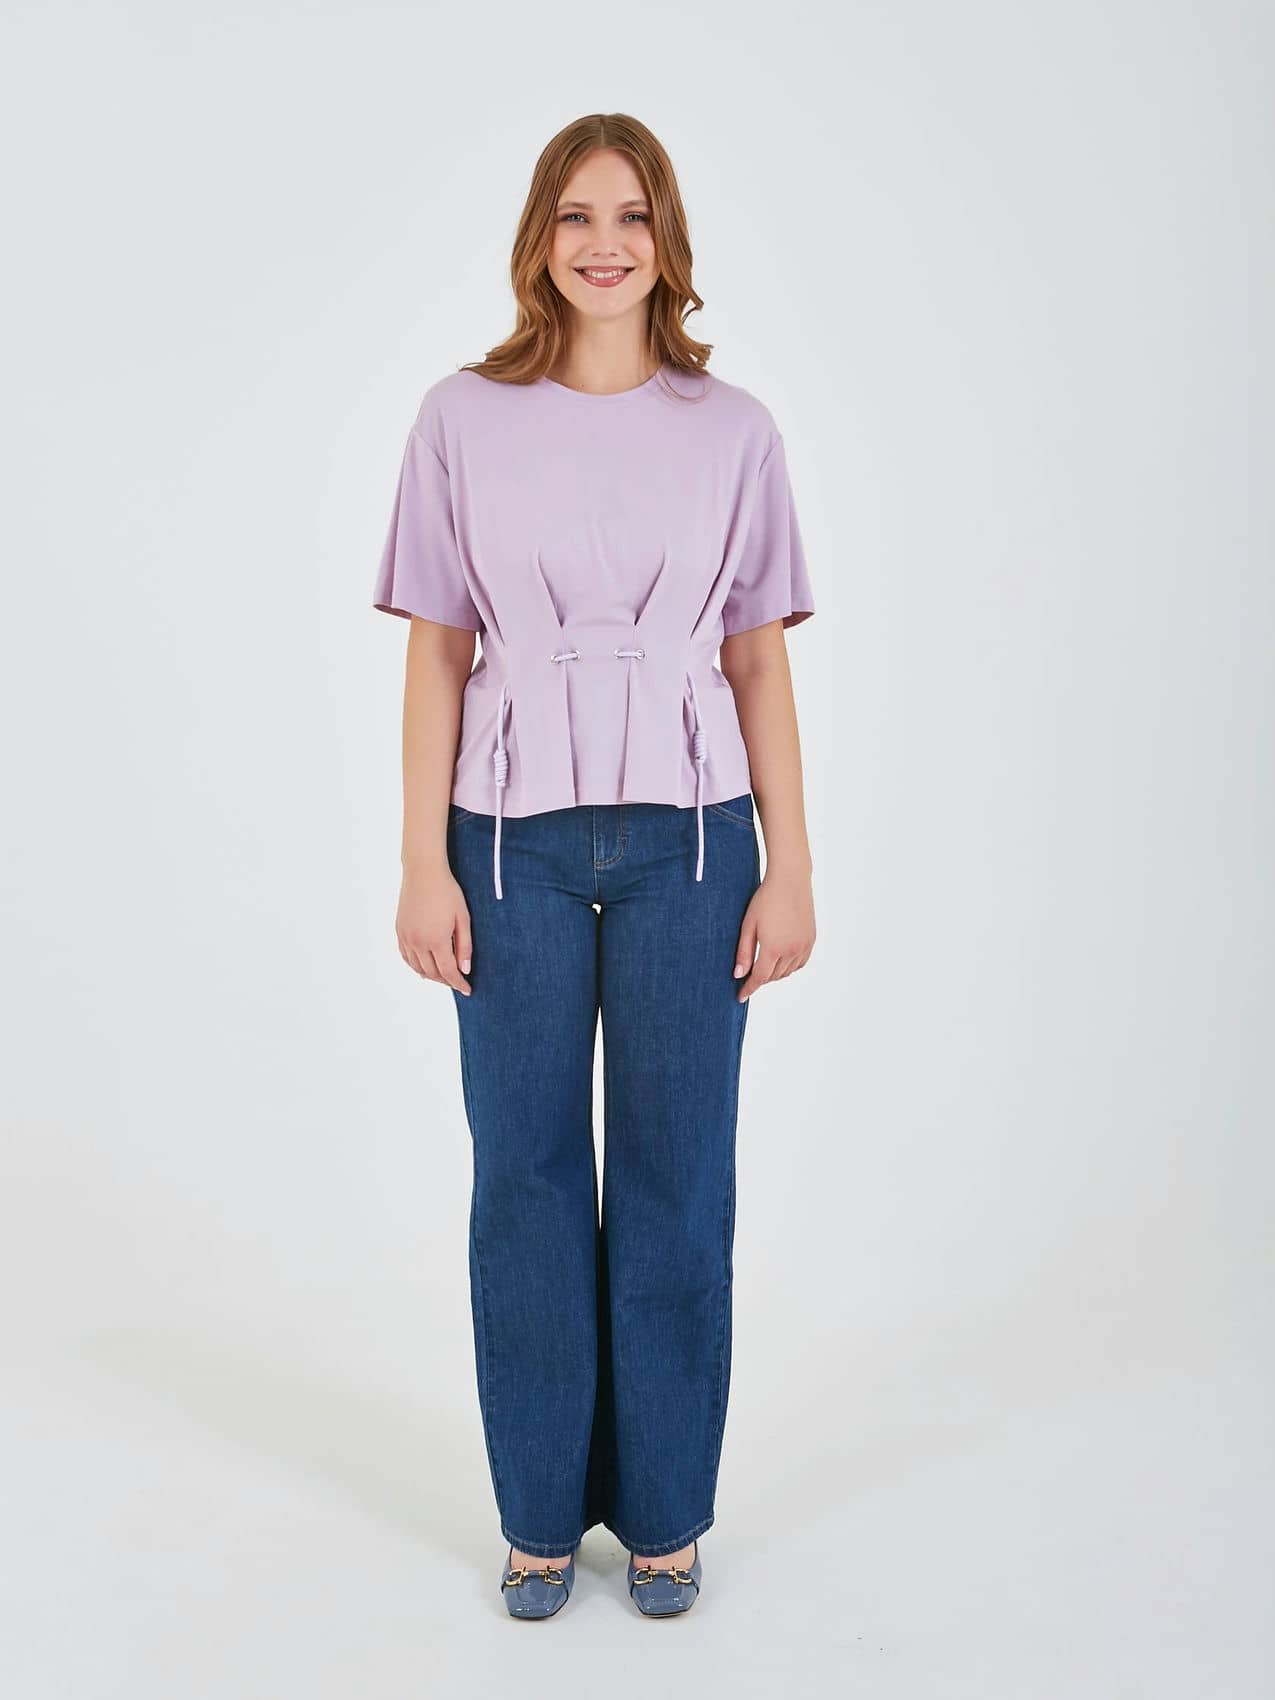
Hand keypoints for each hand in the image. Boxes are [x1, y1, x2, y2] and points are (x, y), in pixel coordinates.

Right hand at [396, 865, 472, 995]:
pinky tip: (423, 968)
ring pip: (417, 967)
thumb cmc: (447, 892)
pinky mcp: (400, 931)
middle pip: (432, 973)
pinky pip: (406, 956)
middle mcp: (418, 942)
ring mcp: (406, 937)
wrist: (423, 872)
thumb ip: (464, 946)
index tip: (467, 990)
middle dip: (446, 981)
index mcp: (436, 939)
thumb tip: (464, 969)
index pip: (448, 971)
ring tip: (444, 977)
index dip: (458, 983)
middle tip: (458, 982)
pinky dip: (415, 966)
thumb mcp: (462, 918)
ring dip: (431, 976)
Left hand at [732, 868, 815, 1001]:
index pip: (760, 978)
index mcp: (774, 947)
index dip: (749, 988)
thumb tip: (739, 974)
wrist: (790, 880)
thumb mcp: (748, 925)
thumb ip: (744, 952)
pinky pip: (800, 963)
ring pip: (788, 972)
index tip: (741, 996)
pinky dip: (790, 966)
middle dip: (760, 978)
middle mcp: (792, 950)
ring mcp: (804, 946)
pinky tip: (780, 959)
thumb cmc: (765, 899)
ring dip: (775, 973)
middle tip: (748, 974)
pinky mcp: (811, 940)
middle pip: (774, 976)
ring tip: (763, 965)